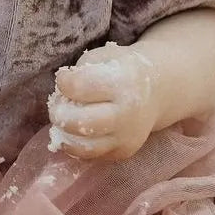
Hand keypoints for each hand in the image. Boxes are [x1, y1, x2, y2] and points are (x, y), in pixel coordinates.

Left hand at [47, 43, 156, 162]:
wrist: (157, 90)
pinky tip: (76, 133)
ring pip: (85, 148)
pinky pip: (92, 156)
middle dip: (59, 114)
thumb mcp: (104, 57)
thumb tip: (61, 95)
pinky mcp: (124, 152)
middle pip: (81, 123)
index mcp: (122, 82)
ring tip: (62, 123)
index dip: (64, 81)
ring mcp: (127, 136)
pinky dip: (77, 146)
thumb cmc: (121, 70)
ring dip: (64, 136)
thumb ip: (80, 73)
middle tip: (57, 107)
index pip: (79, 87)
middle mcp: (127, 113)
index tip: (64, 78)